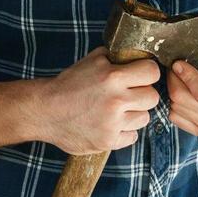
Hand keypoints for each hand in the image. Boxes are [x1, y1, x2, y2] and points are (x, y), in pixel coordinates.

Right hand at [38, 47, 160, 154]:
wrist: (45, 111)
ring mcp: (112, 123)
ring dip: (134, 114)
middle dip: (142, 94)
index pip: (152, 72)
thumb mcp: (92, 61)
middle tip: (128, 95)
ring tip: (117, 110)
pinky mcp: (107, 141)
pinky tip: (111, 124)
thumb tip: (138, 54)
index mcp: (112, 77)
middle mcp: (115, 101)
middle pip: (152, 97)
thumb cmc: (69, 84)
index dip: (147, 73)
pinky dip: (124, 131)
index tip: (140, 76)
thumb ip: (116, 57)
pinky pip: (132, 136)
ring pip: (144, 118)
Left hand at [166, 8, 197, 137]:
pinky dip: (174, 105)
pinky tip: (183, 92)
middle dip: (174, 80)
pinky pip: (176, 118)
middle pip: (182, 99)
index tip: (179, 63)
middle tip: (175, 66)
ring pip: (176, 109)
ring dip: (173, 91)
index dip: (187, 77)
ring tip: (178, 78)